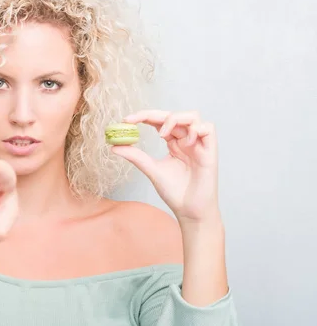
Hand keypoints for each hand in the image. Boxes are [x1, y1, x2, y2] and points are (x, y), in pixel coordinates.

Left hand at [111, 110, 220, 225]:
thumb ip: (136, 156)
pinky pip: (208, 128)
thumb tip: (114, 146)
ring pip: (192, 116)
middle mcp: (186, 140)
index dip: (144, 116)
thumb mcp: (151, 170)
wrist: (190, 211)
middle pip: (173, 115)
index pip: (159, 121)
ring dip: (175, 119)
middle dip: (153, 114)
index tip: (126, 120)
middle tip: (134, 119)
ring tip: (162, 134)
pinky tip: (185, 142)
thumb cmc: (175, 192)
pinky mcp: (210, 151)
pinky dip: (195, 129)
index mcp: (173, 142)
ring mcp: (199, 144)